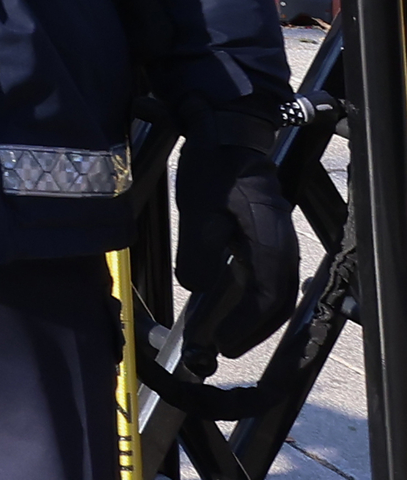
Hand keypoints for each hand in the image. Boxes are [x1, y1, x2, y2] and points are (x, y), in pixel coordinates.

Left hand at [178, 141, 297, 354]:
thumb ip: (198, 253)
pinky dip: (256, 293)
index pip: (266, 298)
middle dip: (255, 328)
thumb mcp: (197, 210)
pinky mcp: (267, 230)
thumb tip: (197, 288)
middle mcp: (282, 245)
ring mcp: (278, 238)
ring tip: (231, 332)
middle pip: (279, 299)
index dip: (246, 326)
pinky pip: (268, 273)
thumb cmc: (214, 169)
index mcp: (269, 243)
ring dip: (257, 314)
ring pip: (277, 288)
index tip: (222, 343)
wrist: (227, 132)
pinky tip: (235, 299)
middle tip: (228, 347)